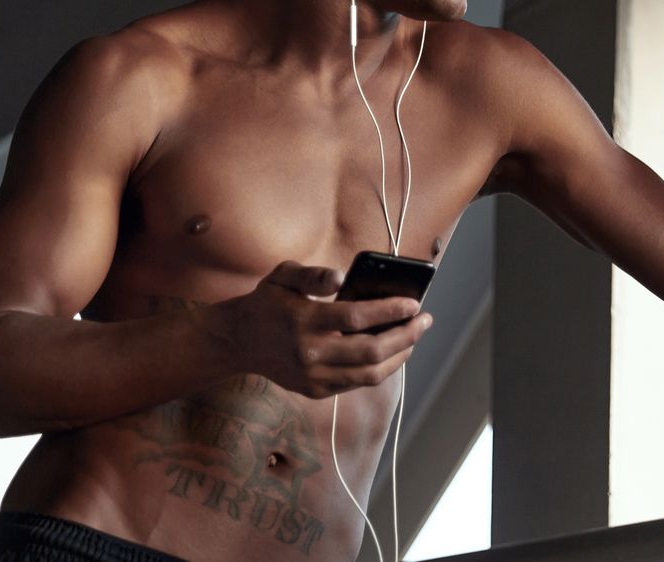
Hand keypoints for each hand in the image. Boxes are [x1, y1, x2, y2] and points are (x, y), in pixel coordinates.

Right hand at [222, 260, 432, 398]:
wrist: (238, 340)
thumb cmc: (268, 301)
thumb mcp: (283, 275)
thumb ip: (313, 274)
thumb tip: (342, 277)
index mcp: (303, 320)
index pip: (357, 317)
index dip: (390, 310)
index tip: (414, 304)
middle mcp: (309, 352)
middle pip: (371, 351)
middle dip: (405, 336)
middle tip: (424, 321)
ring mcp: (312, 376)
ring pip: (369, 375)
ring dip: (399, 356)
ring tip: (413, 338)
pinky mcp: (314, 390)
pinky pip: (356, 384)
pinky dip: (379, 369)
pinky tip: (391, 353)